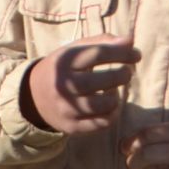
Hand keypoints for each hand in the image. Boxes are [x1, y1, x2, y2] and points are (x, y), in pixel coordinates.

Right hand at [23, 39, 139, 133]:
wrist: (31, 97)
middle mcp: (63, 85)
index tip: (136, 55)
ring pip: (106, 104)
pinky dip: (112, 114)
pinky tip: (109, 106)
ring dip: (116, 96)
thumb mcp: (73, 51)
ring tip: (113, 90)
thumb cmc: (61, 70)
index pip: (98, 54)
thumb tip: (130, 41)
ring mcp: (67, 108)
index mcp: (63, 62)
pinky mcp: (72, 126)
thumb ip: (100, 43)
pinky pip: (102, 123)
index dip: (122, 53)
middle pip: (104, 80)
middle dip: (122, 75)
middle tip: (126, 73)